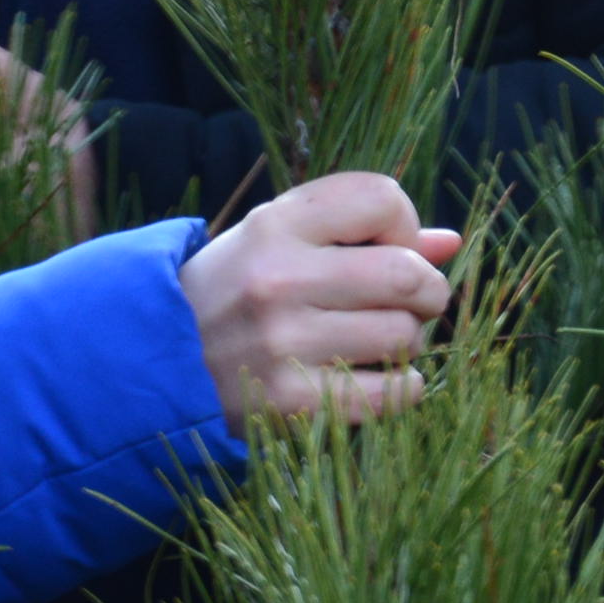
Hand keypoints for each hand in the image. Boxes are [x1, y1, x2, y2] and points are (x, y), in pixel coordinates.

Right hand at [178, 169, 460, 425]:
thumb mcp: (279, 241)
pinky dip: (403, 388)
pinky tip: (378, 380)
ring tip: (375, 342)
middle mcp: (278, 279)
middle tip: (412, 302)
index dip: (404, 223)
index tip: (387, 246)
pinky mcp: (291, 404)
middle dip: (428, 291)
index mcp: (274, 225)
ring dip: (408, 341)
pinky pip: (395, 393)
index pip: (383, 198)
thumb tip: (452, 243)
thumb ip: (361, 233)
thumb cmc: (232, 292)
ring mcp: (283, 344)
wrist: (152, 363)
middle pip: (409, 275)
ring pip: (405, 336)